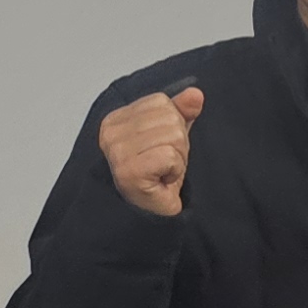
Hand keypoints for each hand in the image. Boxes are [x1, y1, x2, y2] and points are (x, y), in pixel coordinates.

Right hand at [100, 86, 206, 218]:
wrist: (151, 213)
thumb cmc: (157, 176)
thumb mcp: (170, 136)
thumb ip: (180, 112)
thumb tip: (196, 94)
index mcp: (115, 120)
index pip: (160, 102)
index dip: (171, 125)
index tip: (159, 148)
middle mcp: (111, 134)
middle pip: (169, 118)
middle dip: (178, 143)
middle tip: (163, 164)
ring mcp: (118, 153)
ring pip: (173, 136)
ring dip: (178, 158)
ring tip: (163, 172)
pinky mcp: (130, 171)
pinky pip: (170, 156)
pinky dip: (175, 170)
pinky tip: (162, 180)